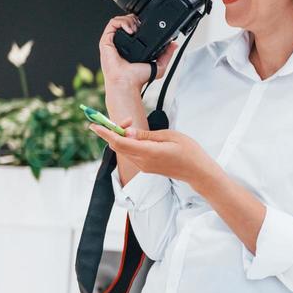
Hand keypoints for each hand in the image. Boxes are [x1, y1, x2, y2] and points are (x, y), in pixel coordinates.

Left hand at [89, 117, 217, 190]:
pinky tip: (132, 135)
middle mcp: (142, 162)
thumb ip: (146, 135)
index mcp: (148, 152)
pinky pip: (131, 154)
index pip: (120, 142)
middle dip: (112, 131)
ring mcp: (144, 166)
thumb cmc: (189, 152)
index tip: (93, 124)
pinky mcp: (147, 167)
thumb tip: (127, 131)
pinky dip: (127, 143)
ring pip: (123, 150)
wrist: (198, 172)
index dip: (105, 132)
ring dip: (120, 137)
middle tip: (116, 119)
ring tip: (126, 124)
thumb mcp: (169, 136)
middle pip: (118, 146)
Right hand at [99, 14, 177, 89]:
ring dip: (129, 19)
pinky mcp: (106, 40)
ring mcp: (112, 41)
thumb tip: (174, 45)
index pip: (133, 28)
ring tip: (136, 28)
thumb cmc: (137, 79)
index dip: (140, 23)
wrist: (127, 83)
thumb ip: (166, 54)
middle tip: (141, 25)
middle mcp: (120, 43)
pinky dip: (122, 22)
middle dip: (135, 19)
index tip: (147, 25)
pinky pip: (112, 23)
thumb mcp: (158, 65)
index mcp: (129, 47)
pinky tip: (130, 29)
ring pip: (119, 20)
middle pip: (126, 21)